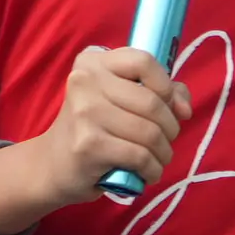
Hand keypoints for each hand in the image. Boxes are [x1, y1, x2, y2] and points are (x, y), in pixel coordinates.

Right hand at [0, 45, 192, 229]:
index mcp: (93, 62)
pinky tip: (147, 173)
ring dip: (163, 153)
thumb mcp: (120, 101)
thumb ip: (158, 92)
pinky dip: (152, 169)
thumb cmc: (93, 129)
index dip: (166, 86)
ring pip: (150, 132)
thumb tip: (183, 107)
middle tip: (165, 141)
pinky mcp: (89, 145)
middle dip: (170, 128)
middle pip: (152, 102)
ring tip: (157, 160)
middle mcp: (85, 81)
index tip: (171, 106)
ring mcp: (85, 112)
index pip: (144, 61)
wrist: (51, 165)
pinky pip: (140, 156)